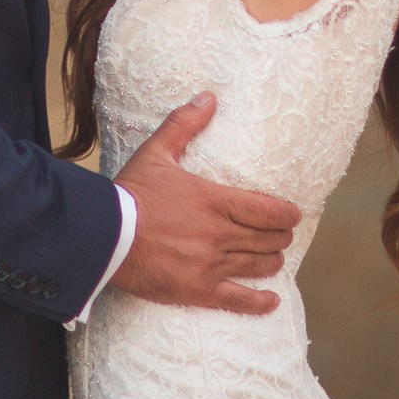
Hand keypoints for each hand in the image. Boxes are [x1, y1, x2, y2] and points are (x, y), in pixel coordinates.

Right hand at [109, 92, 301, 315]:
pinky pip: (237, 300)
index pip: (267, 210)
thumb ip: (185, 123)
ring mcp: (210, 265)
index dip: (286, 214)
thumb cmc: (131, 193)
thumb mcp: (157, 152)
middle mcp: (219, 234)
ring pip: (257, 266)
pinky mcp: (197, 290)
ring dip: (272, 261)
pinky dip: (259, 302)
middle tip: (282, 235)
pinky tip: (271, 300)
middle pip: (266, 239)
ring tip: (275, 258)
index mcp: (214, 201)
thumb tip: (209, 96)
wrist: (105, 235)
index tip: (293, 214)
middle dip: (280, 236)